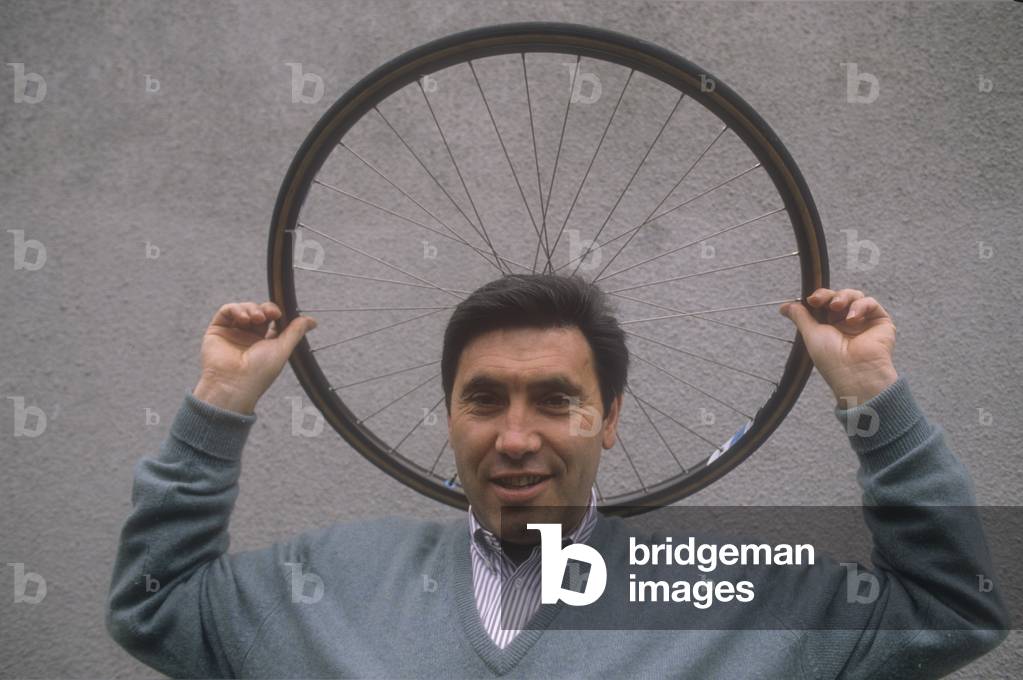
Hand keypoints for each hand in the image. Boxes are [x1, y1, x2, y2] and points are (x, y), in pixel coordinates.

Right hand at [192, 302, 317, 414]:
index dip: (276, 313)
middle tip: (270, 314)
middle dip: (266, 309)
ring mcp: (233, 333)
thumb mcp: (282, 349)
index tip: (280, 313)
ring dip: (252, 308)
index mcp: (265, 343)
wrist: (233, 384)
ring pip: (244, 309)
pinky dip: (236, 309)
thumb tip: (313, 321)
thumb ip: (296, 332)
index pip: (273, 320)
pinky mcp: (217, 330)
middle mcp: (249, 337)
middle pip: (259, 311)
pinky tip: (243, 317)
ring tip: (256, 318)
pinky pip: (226, 311)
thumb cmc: (259, 372)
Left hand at [779, 288, 897, 408]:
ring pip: (855, 296)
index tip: (810, 300)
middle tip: (821, 301)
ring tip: (837, 308)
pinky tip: (852, 318)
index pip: (825, 303)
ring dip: (844, 297)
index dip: (819, 297)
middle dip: (829, 295)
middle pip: (839, 296)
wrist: (854, 372)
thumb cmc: (831, 359)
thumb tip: (784, 307)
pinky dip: (860, 306)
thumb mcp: (811, 334)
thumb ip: (800, 316)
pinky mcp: (880, 321)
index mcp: (830, 326)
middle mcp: (847, 323)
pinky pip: (870, 303)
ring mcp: (864, 321)